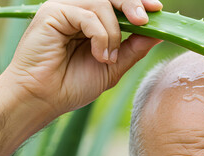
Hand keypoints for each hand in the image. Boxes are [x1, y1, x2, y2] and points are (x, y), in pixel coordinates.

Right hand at [2, 0, 161, 115]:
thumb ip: (134, 48)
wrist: (45, 99)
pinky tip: (99, 56)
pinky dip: (100, 37)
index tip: (157, 9)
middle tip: (145, 20)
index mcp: (91, 22)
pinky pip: (88, 16)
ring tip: (108, 59)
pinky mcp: (52, 12)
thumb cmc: (73, 85)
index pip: (117, 3)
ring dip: (113, 34)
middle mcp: (77, 11)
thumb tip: (158, 33)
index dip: (137, 2)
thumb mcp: (114, 66)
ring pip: (102, 5)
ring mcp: (64, 9)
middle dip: (132, 5)